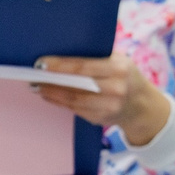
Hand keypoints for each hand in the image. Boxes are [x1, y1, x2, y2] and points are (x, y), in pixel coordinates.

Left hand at [33, 54, 172, 147]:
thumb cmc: (124, 76)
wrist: (141, 105)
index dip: (60, 66)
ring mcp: (109, 106)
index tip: (41, 63)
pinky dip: (59, 102)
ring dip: (51, 93)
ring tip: (36, 86)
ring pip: (73, 100)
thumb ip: (96, 58)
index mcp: (118, 68)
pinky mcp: (100, 119)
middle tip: (33, 76)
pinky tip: (48, 96)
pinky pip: (75, 109)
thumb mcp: (118, 61)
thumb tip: (60, 55)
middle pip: (76, 85)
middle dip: (52, 80)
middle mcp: (116, 88)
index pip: (83, 66)